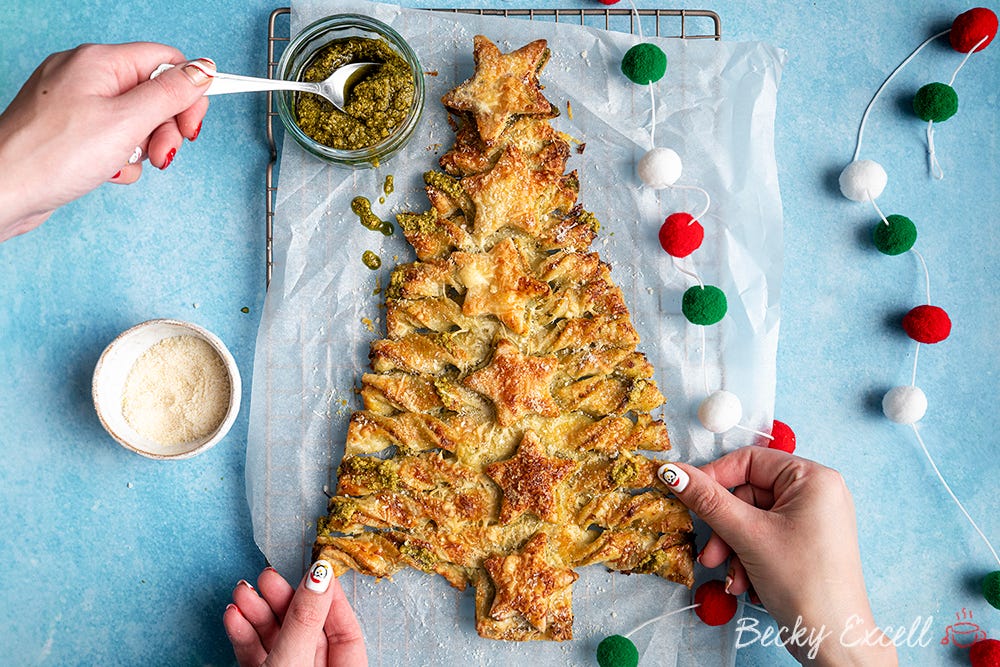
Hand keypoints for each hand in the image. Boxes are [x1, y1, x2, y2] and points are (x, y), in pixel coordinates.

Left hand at [0, 42, 214, 241]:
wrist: (3, 191)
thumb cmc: (52, 155)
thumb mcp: (127, 122)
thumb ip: (170, 94)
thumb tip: (202, 70)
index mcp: (100, 62)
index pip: (165, 61)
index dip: (188, 94)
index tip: (192, 127)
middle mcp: (86, 76)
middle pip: (153, 94)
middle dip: (164, 129)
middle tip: (162, 155)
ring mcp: (76, 103)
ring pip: (136, 120)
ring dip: (142, 148)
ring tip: (123, 164)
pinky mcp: (71, 131)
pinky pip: (113, 138)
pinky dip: (119, 158)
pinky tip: (106, 171)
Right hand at [223, 561, 367, 666]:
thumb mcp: (294, 659)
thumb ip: (305, 620)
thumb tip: (321, 574)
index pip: (346, 633)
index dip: (330, 599)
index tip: (315, 569)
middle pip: (307, 631)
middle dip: (283, 601)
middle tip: (267, 577)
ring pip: (279, 640)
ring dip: (258, 614)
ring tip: (243, 591)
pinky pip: (257, 656)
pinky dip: (245, 636)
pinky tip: (234, 615)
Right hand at [661, 447, 897, 665]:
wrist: (834, 641)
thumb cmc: (802, 581)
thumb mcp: (748, 535)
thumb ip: (707, 500)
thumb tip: (672, 472)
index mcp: (813, 478)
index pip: (749, 460)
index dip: (714, 477)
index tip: (687, 495)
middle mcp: (816, 493)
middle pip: (748, 494)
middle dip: (725, 528)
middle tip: (711, 554)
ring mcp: (811, 520)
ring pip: (752, 520)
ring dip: (733, 548)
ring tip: (730, 575)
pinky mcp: (804, 544)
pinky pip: (764, 538)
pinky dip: (748, 558)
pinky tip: (746, 583)